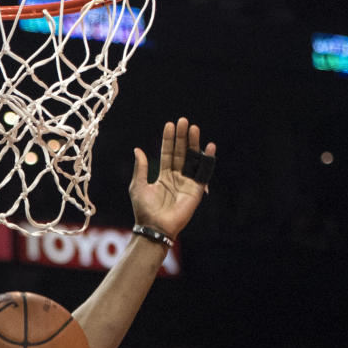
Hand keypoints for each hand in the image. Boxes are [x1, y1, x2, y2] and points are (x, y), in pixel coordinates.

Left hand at [130, 118, 215, 239]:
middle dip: (182, 137)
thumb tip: (138, 149)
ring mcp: (187, 183)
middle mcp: (177, 178)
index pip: (168, 154)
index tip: (170, 125)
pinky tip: (209, 146)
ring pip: (192, 159)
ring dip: (193, 143)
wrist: (153, 226)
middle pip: (181, 153)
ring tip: (193, 128)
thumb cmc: (143, 209)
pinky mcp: (196, 190)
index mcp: (163, 176)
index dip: (169, 140)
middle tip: (183, 121)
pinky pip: (204, 172)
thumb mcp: (138, 185)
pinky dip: (207, 159)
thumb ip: (140, 168)